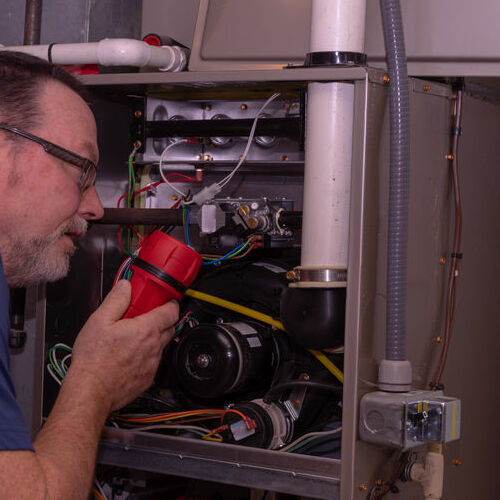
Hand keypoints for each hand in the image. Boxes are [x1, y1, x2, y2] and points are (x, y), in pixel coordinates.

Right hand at [69, 279, 178, 410]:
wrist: (91, 391)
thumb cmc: (94, 359)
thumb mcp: (99, 320)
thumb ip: (116, 300)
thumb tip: (125, 287)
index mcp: (146, 330)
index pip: (172, 311)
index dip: (170, 302)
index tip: (163, 299)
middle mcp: (154, 347)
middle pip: (170, 327)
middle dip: (162, 319)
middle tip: (145, 315)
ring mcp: (152, 364)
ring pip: (161, 345)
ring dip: (152, 338)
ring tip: (131, 336)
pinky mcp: (147, 378)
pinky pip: (153, 362)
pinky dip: (146, 355)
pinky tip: (129, 355)